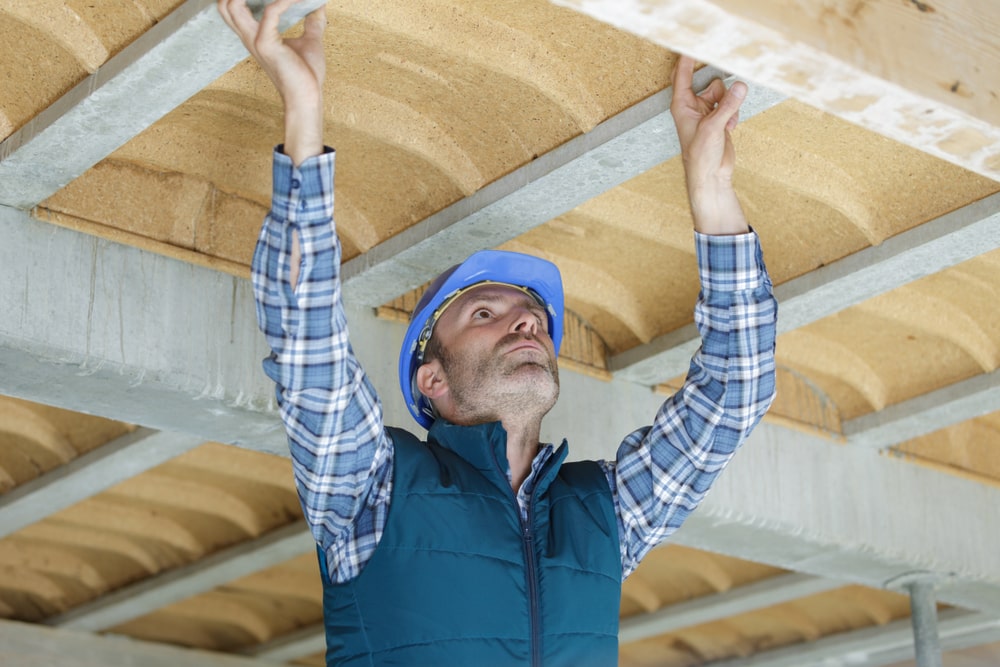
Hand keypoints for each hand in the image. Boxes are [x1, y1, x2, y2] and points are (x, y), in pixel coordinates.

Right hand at [218, 0, 327, 163]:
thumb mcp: (310, 41)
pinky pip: (271, 12)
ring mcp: (255, 41)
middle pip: (224, 5)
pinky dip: (284, 1)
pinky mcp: (266, 45)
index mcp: (254, 36)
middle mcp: (249, 37)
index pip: (232, 8)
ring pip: (233, 5)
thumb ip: (313, 21)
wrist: (308, 98)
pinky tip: (297, 0)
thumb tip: (320, 5)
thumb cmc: (306, 75)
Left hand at [670, 55, 748, 234]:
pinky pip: (731, 105)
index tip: (692, 43)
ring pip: (724, 93)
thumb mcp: (713, 128)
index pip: (683, 75)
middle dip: (719, 88)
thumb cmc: (700, 156)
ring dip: (729, 105)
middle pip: (709, 81)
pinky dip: (733, 114)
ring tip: (727, 122)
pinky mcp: (719, 119)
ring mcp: (706, 112)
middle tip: (724, 90)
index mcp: (682, 106)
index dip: (688, 59)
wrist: (710, 176)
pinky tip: (730, 128)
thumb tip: (741, 85)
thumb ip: (728, 105)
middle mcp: (693, 106)